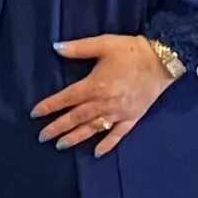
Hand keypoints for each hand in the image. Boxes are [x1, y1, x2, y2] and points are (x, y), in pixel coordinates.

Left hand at [33, 34, 174, 157]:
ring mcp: (119, 112)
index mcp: (95, 85)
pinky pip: (118, 134)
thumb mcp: (103, 44)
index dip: (50, 106)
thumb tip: (56, 47)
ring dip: (76, 137)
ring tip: (61, 145)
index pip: (67, 98)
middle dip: (58, 127)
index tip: (35, 114)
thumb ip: (78, 48)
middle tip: (42, 137)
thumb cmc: (130, 51)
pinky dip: (107, 144)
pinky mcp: (132, 117)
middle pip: (77, 118)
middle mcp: (105, 103)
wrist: (162, 60)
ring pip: (93, 128)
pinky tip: (97, 153)